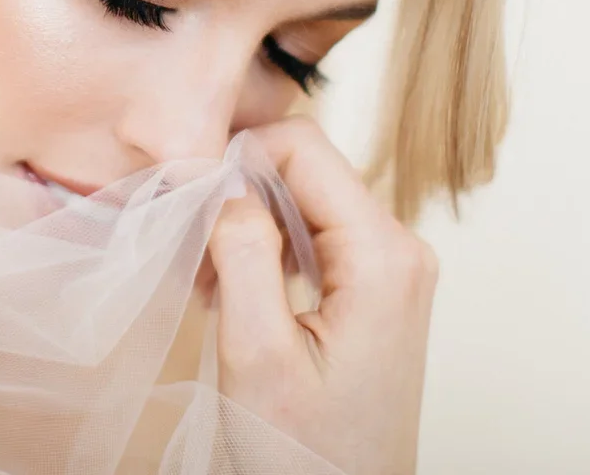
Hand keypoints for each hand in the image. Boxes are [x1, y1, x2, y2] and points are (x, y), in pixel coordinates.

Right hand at [207, 114, 437, 474]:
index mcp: (383, 255)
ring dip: (247, 227)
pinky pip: (315, 236)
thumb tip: (224, 176)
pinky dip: (267, 251)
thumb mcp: (258, 353)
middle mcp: (401, 248)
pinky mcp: (376, 288)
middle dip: (239, 196)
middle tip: (193, 256)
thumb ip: (243, 252)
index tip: (189, 200)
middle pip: (305, 168)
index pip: (304, 145)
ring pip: (304, 200)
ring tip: (208, 286)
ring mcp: (392, 268)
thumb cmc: (305, 454)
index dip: (238, 156)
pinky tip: (234, 293)